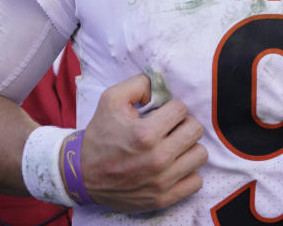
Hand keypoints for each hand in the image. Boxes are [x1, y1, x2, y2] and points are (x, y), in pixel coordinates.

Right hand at [80, 74, 206, 211]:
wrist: (82, 174)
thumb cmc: (100, 135)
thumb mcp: (111, 99)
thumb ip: (139, 84)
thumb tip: (159, 87)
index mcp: (145, 133)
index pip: (181, 109)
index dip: (172, 108)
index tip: (162, 115)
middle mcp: (157, 158)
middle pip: (195, 130)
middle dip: (183, 125)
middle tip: (170, 129)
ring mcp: (161, 181)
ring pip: (200, 155)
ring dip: (188, 148)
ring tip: (173, 146)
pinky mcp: (163, 199)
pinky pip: (195, 182)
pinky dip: (187, 173)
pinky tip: (174, 166)